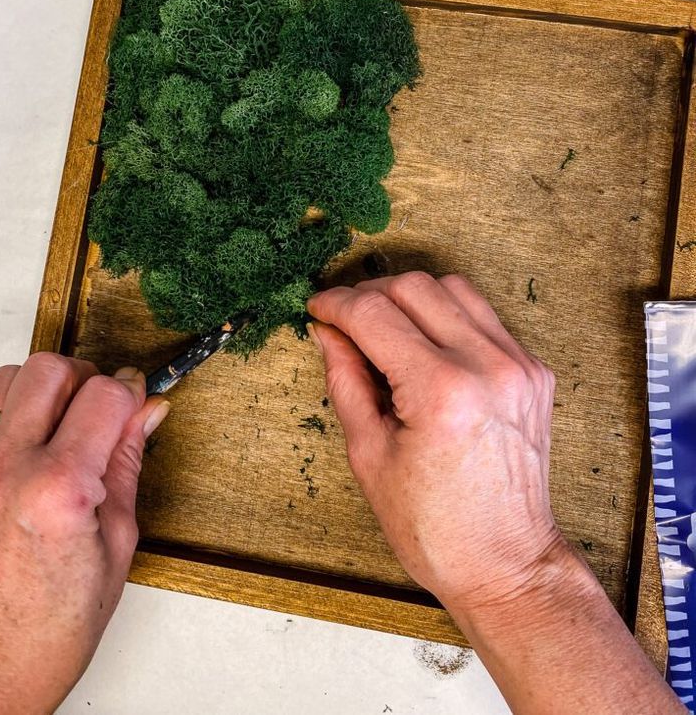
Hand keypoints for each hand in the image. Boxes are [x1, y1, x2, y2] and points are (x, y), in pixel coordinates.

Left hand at [0, 353, 169, 714]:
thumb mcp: (116, 547)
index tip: (140, 402)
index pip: (105, 396)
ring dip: (45, 390)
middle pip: (52, 369)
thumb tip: (147, 413)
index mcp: (58, 491)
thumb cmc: (48, 634)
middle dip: (88, 379)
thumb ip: (127, 464)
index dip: (132, 392)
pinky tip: (34, 452)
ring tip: (65, 427)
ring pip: (9, 380)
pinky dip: (14, 418)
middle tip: (102, 412)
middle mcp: (6, 472)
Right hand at [308, 273, 683, 714]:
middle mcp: (486, 366)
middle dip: (370, 294)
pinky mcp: (534, 371)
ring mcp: (518, 364)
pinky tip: (426, 346)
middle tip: (345, 320)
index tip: (317, 310)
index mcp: (441, 392)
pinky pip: (484, 316)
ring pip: (454, 287)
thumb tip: (327, 333)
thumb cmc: (435, 528)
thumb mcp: (369, 456)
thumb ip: (345, 381)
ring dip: (411, 297)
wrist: (507, 563)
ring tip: (385, 328)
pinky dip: (447, 317)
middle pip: (414, 286)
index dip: (336, 304)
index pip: (375, 314)